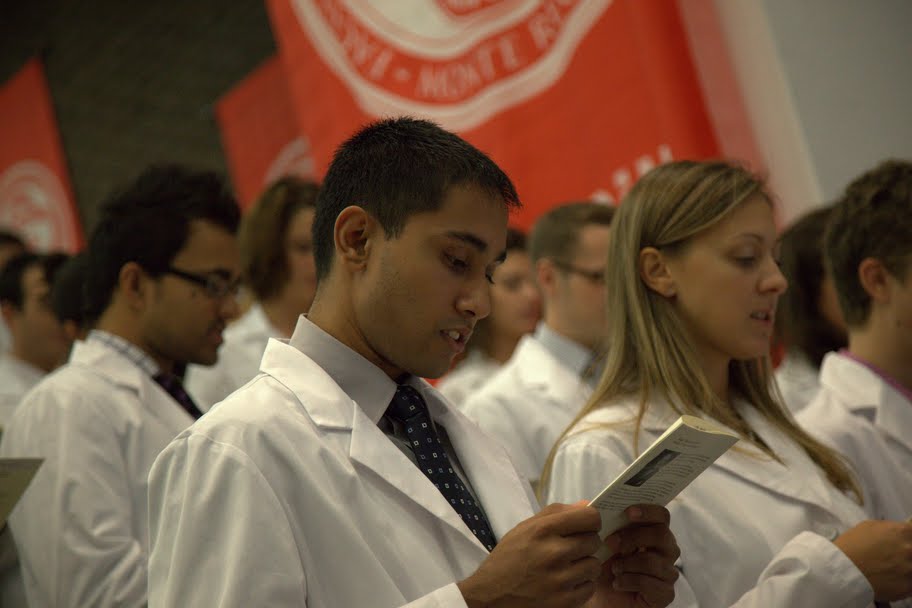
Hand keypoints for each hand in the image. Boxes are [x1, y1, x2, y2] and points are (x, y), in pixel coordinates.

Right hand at [458, 502, 602, 607]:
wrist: (491, 595)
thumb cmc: (508, 559)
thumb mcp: (524, 528)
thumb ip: (555, 513)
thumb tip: (585, 504)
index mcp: (543, 530)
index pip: (590, 517)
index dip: (590, 521)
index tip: (584, 527)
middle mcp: (554, 552)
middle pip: (594, 540)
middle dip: (585, 544)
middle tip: (570, 550)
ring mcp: (561, 579)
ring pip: (594, 565)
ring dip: (584, 566)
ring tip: (567, 568)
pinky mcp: (565, 601)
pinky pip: (590, 587)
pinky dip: (581, 586)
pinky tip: (565, 583)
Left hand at [590, 505, 679, 607]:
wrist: (601, 598)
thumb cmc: (604, 566)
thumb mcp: (598, 542)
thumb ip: (596, 522)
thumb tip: (586, 504)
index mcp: (653, 532)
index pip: (662, 516)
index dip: (648, 511)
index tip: (628, 512)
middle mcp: (666, 551)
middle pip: (662, 534)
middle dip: (634, 537)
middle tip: (611, 542)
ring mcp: (667, 572)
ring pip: (654, 561)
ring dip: (627, 563)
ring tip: (613, 568)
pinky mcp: (665, 594)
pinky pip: (651, 584)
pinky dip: (629, 582)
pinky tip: (617, 583)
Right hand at [834, 519, 911, 601]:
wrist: (842, 570)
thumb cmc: (851, 545)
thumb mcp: (869, 526)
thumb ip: (890, 528)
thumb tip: (900, 533)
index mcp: (903, 531)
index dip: (908, 537)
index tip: (904, 541)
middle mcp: (910, 550)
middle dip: (906, 553)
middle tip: (894, 555)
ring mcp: (911, 570)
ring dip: (906, 567)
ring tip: (890, 568)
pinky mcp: (908, 587)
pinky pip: (911, 583)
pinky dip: (904, 581)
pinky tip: (890, 579)